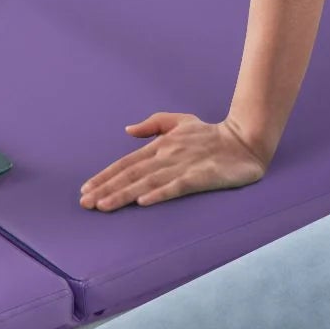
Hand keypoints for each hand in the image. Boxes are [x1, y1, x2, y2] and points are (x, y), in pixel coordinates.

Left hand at [79, 113, 268, 210]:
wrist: (245, 141)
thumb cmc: (210, 134)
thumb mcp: (180, 122)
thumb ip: (153, 124)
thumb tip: (127, 130)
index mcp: (161, 144)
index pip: (127, 163)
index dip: (106, 176)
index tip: (85, 190)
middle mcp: (168, 154)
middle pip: (132, 174)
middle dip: (106, 189)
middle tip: (85, 204)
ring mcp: (184, 165)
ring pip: (148, 182)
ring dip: (124, 194)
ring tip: (103, 206)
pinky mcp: (201, 176)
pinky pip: (177, 186)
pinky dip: (159, 194)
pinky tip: (143, 202)